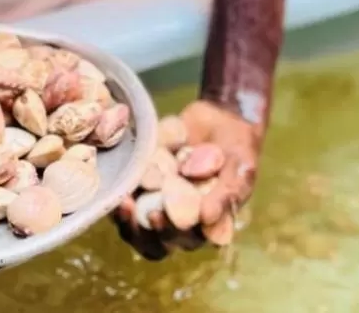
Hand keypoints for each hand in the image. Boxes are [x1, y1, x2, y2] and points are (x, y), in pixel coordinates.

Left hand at [116, 99, 261, 259]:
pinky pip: (129, 197)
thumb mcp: (241, 170)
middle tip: (132, 209)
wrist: (223, 118)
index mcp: (205, 225)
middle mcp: (180, 219)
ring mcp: (160, 202)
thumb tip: (207, 218)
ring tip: (122, 202)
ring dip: (127, 220)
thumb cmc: (238, 150)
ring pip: (138, 226)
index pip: (185, 241)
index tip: (158, 216)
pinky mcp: (145, 184)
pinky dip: (121, 194)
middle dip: (142, 230)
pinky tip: (117, 184)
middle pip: (156, 240)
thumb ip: (227, 194)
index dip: (169, 235)